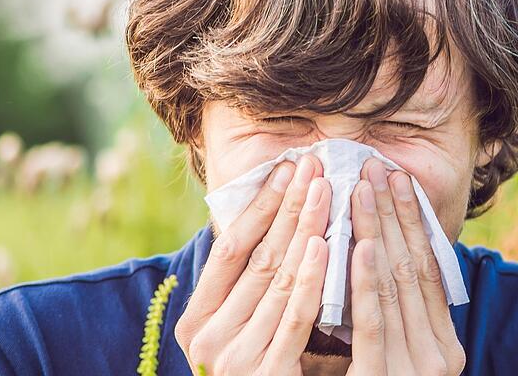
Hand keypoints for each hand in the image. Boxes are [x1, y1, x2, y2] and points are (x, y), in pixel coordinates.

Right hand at [175, 154, 331, 374]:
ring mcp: (233, 357)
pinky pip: (294, 317)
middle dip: (288, 208)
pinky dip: (310, 278)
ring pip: (277, 280)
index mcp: (195, 319)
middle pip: (256, 258)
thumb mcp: (240, 330)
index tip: (284, 170)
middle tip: (313, 166)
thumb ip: (248, 292)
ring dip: (305, 230)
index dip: (258, 208)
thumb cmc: (257, 373)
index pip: (228, 250)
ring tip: (326, 191)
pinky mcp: (265, 374)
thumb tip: (276, 229)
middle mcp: (206, 337)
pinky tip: (326, 243)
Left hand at [348, 158, 465, 374]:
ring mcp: (414, 371)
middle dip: (392, 217)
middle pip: (410, 271)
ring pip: (393, 289)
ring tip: (364, 190)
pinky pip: (374, 326)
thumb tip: (375, 254)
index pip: (425, 271)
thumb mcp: (392, 351)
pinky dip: (369, 283)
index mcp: (441, 344)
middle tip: (376, 169)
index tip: (394, 181)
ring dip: (378, 235)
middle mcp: (437, 356)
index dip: (409, 223)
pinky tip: (362, 246)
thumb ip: (389, 313)